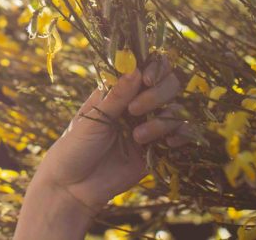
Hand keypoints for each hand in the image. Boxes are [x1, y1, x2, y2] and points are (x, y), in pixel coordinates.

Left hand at [31, 55, 184, 216]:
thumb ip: (116, 96)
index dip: (154, 68)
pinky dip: (181, 135)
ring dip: (162, 121)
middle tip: (135, 110)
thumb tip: (136, 69)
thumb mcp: (93, 119)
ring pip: (175, 110)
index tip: (147, 79)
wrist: (74, 187)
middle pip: (167, 85)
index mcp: (118, 90)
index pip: (146, 68)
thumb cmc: (75, 146)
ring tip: (138, 137)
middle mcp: (137, 104)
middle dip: (158, 94)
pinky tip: (169, 143)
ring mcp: (149, 125)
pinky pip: (180, 135)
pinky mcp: (157, 148)